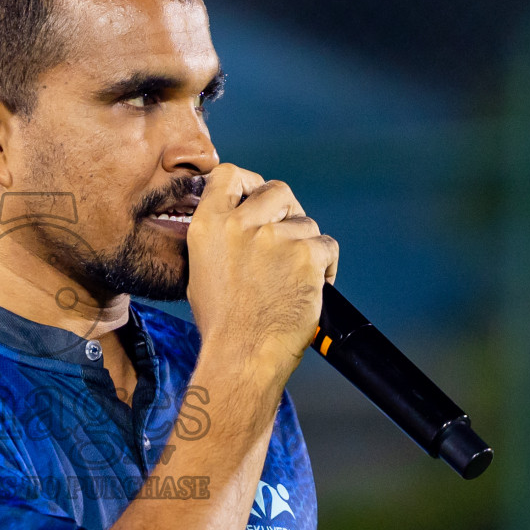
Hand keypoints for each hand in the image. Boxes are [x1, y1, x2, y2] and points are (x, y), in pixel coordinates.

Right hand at [185, 163, 338, 382]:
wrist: (243, 354)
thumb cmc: (223, 322)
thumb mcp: (202, 269)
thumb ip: (221, 237)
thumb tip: (244, 220)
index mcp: (209, 225)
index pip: (230, 175)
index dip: (249, 182)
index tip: (257, 194)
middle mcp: (241, 224)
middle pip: (278, 191)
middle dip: (287, 209)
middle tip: (287, 235)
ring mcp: (276, 238)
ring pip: (306, 223)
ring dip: (305, 245)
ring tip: (294, 278)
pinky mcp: (306, 255)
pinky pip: (327, 247)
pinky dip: (324, 266)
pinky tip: (312, 286)